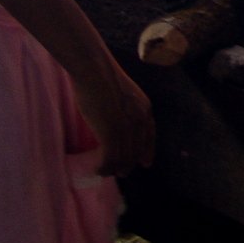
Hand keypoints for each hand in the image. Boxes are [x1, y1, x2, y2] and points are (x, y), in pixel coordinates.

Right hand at [74, 61, 156, 177]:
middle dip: (127, 164)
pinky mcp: (111, 133)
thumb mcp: (123, 94)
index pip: (149, 137)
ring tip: (104, 171)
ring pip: (123, 158)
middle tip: (118, 172)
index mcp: (145, 109)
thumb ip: (126, 108)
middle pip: (136, 151)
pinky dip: (104, 167)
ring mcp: (126, 128)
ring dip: (113, 168)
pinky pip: (110, 158)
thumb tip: (117, 121)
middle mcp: (140, 120)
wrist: (94, 70)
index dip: (147, 151)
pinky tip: (97, 168)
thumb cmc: (102, 77)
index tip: (145, 163)